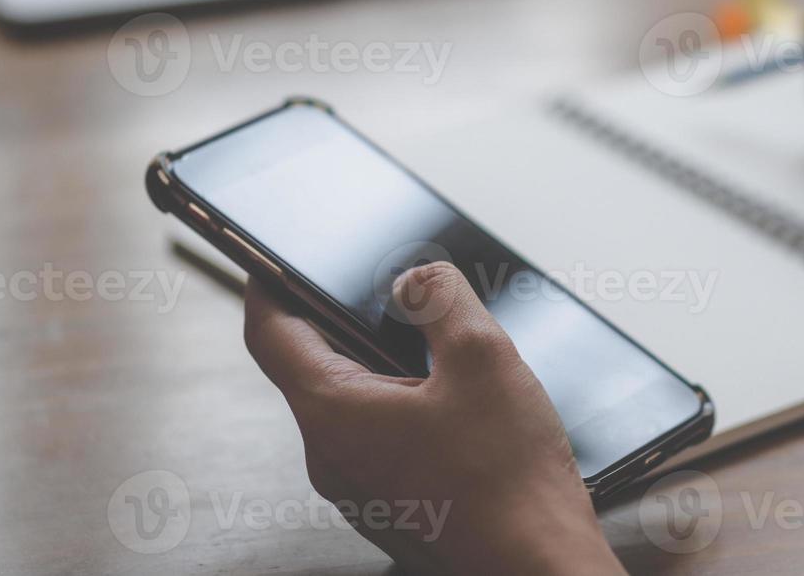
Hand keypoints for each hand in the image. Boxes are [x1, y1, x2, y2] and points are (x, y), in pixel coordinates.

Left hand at [243, 263, 624, 575]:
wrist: (537, 566)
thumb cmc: (509, 481)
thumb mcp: (483, 357)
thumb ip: (441, 300)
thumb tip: (415, 279)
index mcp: (333, 413)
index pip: (269, 334)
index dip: (266, 284)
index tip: (272, 257)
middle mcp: (331, 456)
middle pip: (310, 367)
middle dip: (339, 320)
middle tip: (376, 287)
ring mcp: (357, 487)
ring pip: (347, 404)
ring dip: (377, 365)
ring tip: (431, 344)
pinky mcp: (388, 504)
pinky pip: (374, 439)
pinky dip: (397, 406)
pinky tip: (450, 401)